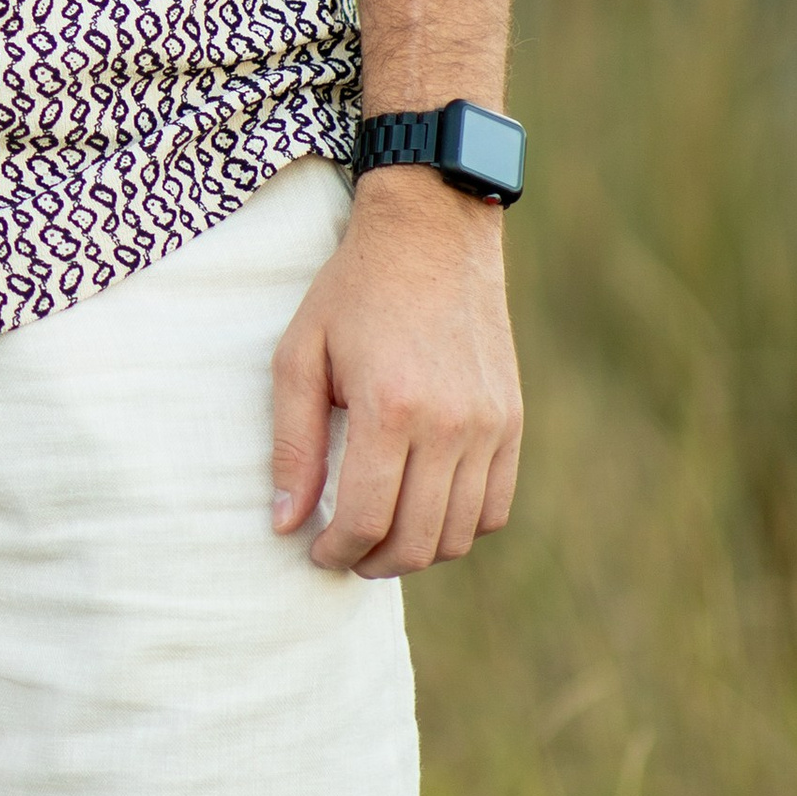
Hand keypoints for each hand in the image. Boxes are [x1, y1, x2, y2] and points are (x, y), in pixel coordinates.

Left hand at [271, 171, 523, 574]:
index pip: (368, 518)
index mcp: (390, 407)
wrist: (431, 234)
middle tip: (344, 553)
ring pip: (459, 534)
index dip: (336, 551)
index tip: (315, 551)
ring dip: (416, 551)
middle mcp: (450, 424)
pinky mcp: (511, 421)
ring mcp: (489, 425)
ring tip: (381, 538)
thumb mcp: (300, 355)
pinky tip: (425, 512)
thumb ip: (292, 444)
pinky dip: (460, 527)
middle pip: (417, 539)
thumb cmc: (353, 292)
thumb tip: (285, 523)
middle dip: (373, 561)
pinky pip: (494, 507)